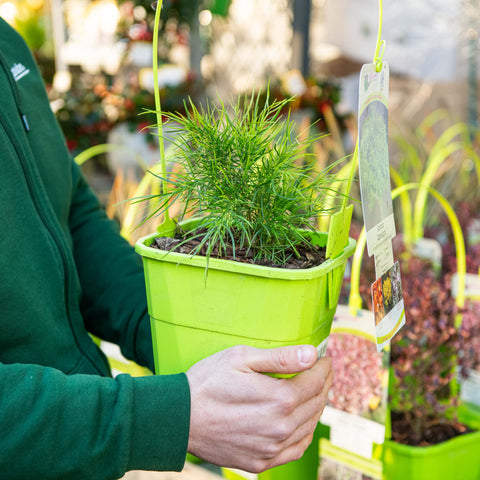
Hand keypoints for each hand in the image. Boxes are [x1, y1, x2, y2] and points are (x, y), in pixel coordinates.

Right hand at [186, 344, 332, 472]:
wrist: (179, 419)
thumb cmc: (207, 383)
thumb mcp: (241, 358)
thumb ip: (280, 358)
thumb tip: (311, 354)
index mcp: (279, 399)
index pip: (315, 381)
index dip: (323, 367)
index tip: (324, 358)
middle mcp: (281, 428)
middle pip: (316, 403)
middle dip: (322, 383)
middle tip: (321, 371)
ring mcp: (272, 448)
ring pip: (309, 425)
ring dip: (315, 406)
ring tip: (313, 391)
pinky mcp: (262, 462)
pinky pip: (296, 448)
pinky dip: (304, 432)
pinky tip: (301, 421)